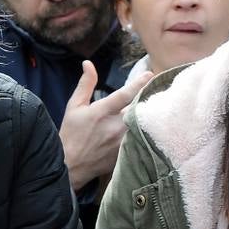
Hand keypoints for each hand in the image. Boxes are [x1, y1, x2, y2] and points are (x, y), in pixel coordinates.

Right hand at [59, 61, 151, 190]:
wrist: (70, 165)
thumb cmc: (71, 133)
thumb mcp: (74, 106)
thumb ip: (85, 84)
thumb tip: (88, 63)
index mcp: (101, 112)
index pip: (124, 95)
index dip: (139, 84)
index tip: (150, 74)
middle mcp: (114, 127)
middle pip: (139, 109)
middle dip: (147, 99)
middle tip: (158, 90)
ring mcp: (121, 142)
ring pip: (142, 124)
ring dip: (147, 115)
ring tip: (158, 107)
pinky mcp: (125, 153)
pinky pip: (140, 139)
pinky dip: (144, 131)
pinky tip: (150, 126)